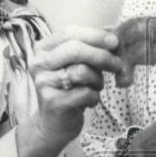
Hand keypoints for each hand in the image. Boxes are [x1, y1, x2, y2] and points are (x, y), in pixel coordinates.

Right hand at [17, 26, 121, 156]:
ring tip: (96, 87)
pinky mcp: (53, 102)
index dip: (95, 35)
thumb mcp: (76, 65)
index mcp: (42, 49)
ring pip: (82, 72)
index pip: (70, 33)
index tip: (115, 41)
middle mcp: (38, 64)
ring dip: (98, 80)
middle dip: (101, 55)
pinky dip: (94, 97)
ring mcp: (43, 83)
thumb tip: (114, 32)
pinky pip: (85, 93)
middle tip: (117, 65)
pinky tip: (90, 101)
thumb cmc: (69, 90)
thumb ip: (89, 48)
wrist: (53, 124)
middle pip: (75, 50)